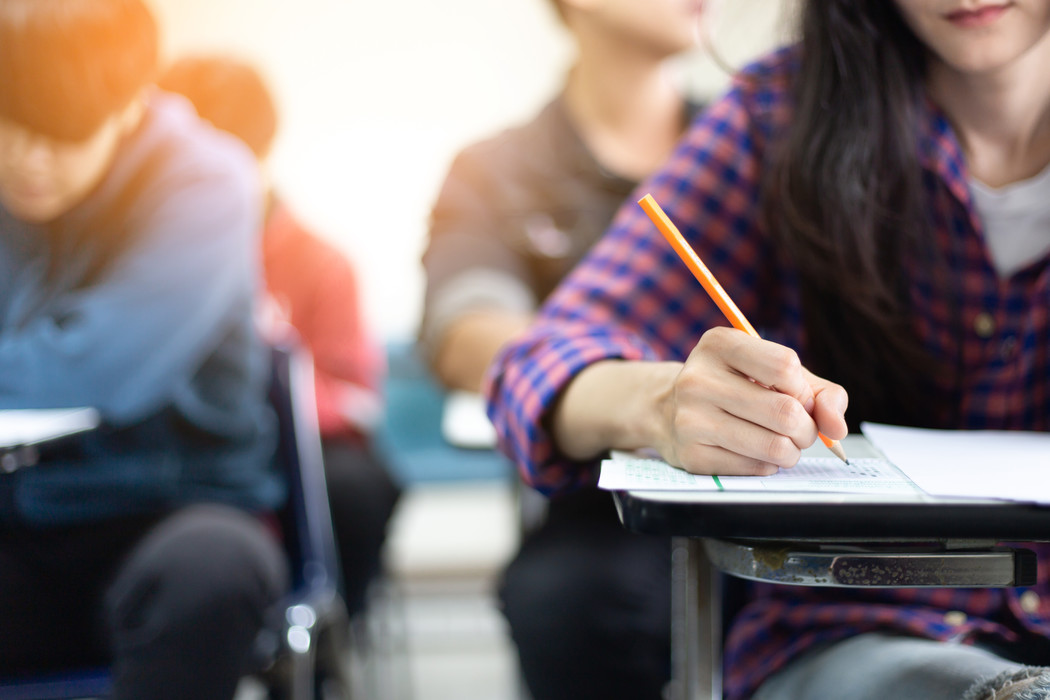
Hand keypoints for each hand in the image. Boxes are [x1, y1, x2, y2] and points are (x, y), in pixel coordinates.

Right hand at [656, 327, 847, 474]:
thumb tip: (836, 428)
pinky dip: (768, 465)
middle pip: (786, 412)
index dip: (804, 389)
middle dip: (807, 429)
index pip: (786, 366)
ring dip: (792, 451)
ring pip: (775, 446)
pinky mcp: (692, 455)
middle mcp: (698, 379)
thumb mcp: (774, 373)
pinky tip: (754, 452)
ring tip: (782, 443)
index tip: (796, 396)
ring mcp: (691, 419)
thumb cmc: (734, 387)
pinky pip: (756, 468)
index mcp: (719, 344)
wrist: (669, 411)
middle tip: (800, 429)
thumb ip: (820, 393)